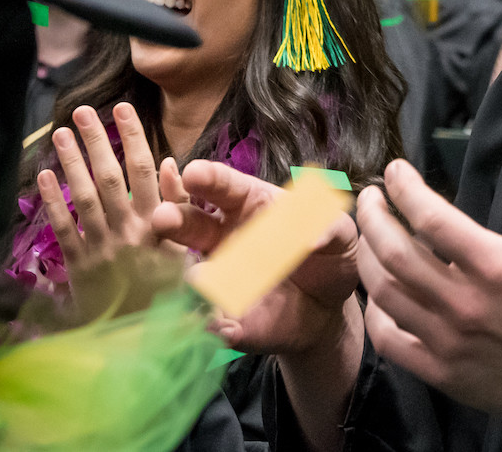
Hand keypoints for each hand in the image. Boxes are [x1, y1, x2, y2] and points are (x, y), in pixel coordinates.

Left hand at [37, 103, 186, 311]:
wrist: (142, 342)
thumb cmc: (171, 293)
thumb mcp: (189, 250)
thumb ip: (181, 207)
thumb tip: (170, 164)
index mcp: (159, 226)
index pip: (144, 172)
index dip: (131, 138)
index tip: (121, 110)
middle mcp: (128, 232)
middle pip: (108, 178)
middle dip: (95, 141)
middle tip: (81, 111)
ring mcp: (100, 248)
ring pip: (83, 197)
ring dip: (70, 162)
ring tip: (60, 133)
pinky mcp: (79, 266)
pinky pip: (62, 228)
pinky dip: (52, 201)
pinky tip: (44, 176)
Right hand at [151, 161, 363, 355]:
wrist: (329, 308)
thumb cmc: (329, 256)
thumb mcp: (340, 234)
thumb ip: (329, 228)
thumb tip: (313, 237)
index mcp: (250, 205)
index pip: (224, 186)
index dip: (208, 178)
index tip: (192, 173)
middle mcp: (223, 238)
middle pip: (191, 224)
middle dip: (174, 218)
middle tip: (161, 218)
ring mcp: (218, 279)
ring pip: (192, 275)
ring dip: (190, 277)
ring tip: (196, 281)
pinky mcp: (224, 319)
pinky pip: (212, 324)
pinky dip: (214, 327)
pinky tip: (223, 329)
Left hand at [357, 134, 501, 451]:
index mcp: (498, 266)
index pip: (432, 218)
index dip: (406, 188)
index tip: (395, 171)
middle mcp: (466, 303)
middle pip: (395, 253)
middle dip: (373, 218)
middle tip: (369, 199)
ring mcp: (450, 340)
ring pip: (386, 294)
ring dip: (369, 259)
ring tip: (370, 237)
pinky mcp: (442, 371)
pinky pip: (389, 340)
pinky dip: (375, 313)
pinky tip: (379, 294)